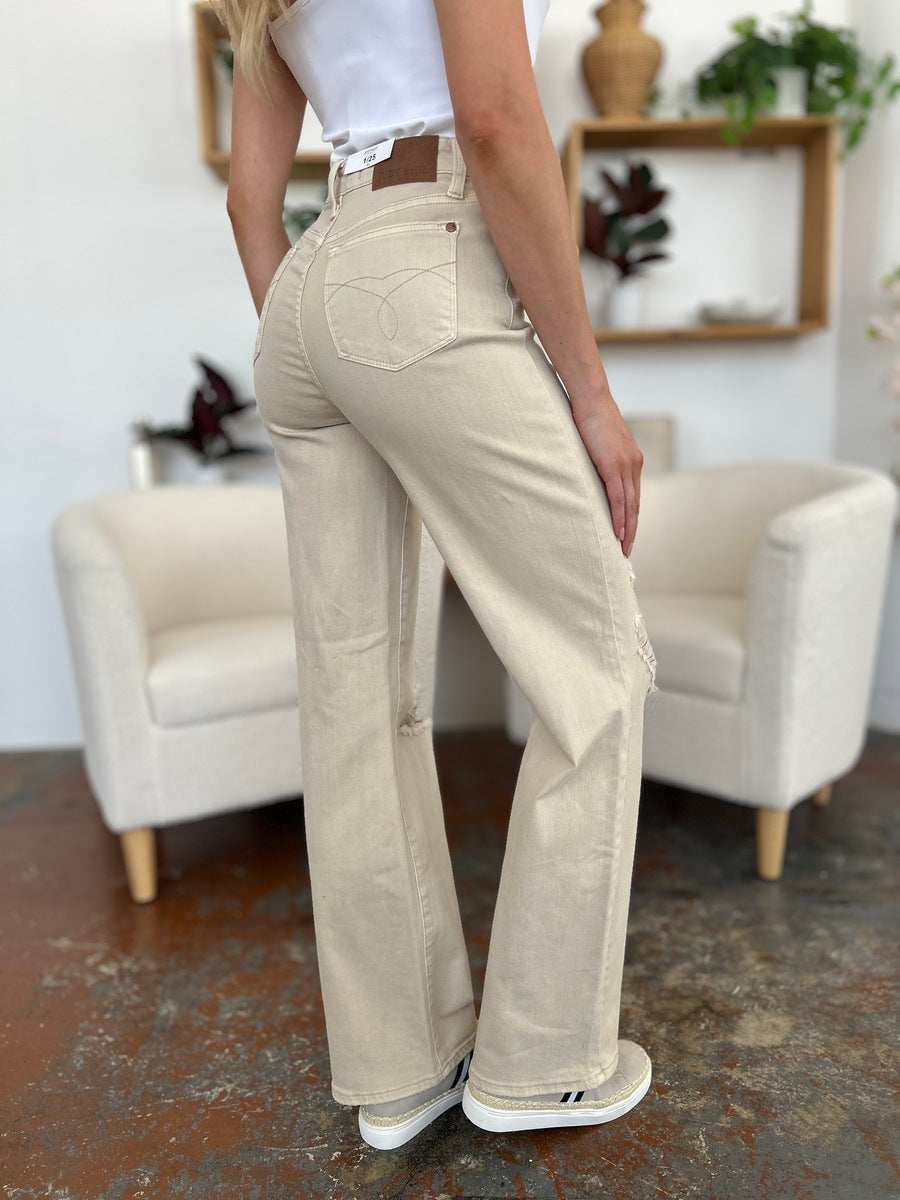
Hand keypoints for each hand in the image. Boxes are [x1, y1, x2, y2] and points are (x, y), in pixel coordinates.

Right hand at [571, 396, 642, 556]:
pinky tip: (618, 531)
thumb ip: (601, 460)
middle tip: (628, 550)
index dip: (631, 517)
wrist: (591, 399)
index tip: (627, 534)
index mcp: (632, 460)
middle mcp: (634, 465)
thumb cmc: (590, 417)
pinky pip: (619, 498)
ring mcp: (627, 465)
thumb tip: (592, 473)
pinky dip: (619, 517)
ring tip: (623, 547)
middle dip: (632, 529)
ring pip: (630, 505)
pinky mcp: (614, 466)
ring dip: (627, 529)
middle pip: (636, 505)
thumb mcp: (599, 444)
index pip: (633, 496)